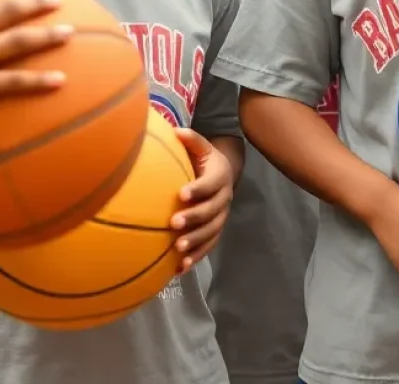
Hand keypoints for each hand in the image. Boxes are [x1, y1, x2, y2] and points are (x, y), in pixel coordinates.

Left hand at [170, 129, 233, 269]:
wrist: (224, 175)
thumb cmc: (206, 161)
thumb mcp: (202, 147)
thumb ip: (192, 140)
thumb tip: (176, 130)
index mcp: (220, 176)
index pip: (210, 183)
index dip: (198, 189)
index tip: (181, 194)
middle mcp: (224, 198)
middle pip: (211, 211)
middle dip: (194, 218)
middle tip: (174, 223)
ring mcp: (221, 217)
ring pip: (212, 231)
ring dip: (196, 241)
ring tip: (178, 249)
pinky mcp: (216, 231)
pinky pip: (209, 246)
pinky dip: (197, 256)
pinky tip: (180, 267)